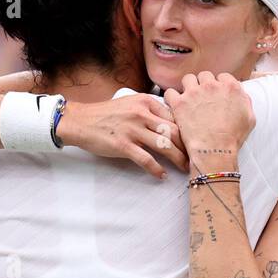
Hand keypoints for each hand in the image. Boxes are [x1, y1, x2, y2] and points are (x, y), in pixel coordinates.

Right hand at [58, 92, 187, 176]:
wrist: (81, 121)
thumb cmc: (106, 114)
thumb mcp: (131, 104)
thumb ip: (150, 111)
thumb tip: (171, 123)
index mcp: (146, 102)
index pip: (175, 116)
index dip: (188, 130)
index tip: (194, 140)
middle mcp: (142, 114)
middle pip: (175, 131)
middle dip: (188, 146)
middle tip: (196, 156)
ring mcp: (133, 130)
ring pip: (165, 146)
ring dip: (178, 159)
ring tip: (185, 168)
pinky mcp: (123, 145)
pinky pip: (146, 159)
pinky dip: (157, 169)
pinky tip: (162, 175)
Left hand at [163, 72, 254, 173]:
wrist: (215, 150)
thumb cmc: (233, 138)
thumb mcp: (249, 118)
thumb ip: (245, 101)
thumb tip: (240, 95)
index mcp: (230, 87)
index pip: (222, 77)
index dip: (219, 85)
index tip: (216, 95)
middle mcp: (212, 86)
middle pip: (204, 76)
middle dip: (203, 85)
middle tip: (202, 99)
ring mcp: (194, 93)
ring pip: (188, 79)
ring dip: (188, 88)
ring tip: (188, 100)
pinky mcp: (179, 103)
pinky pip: (170, 92)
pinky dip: (171, 98)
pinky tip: (175, 105)